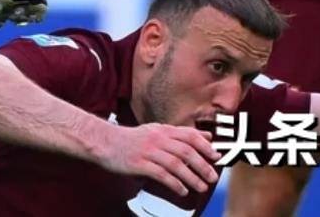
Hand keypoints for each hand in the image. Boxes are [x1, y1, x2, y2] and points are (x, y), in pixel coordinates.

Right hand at [97, 121, 219, 196]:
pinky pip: (161, 175)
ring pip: (176, 164)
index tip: (216, 156)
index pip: (189, 135)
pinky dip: (174, 184)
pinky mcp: (139, 164)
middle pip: (186, 151)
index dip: (205, 146)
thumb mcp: (156, 131)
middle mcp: (157, 139)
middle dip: (202, 165)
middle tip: (212, 177)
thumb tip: (205, 137)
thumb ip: (180, 134)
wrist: (103, 141)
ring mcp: (148, 151)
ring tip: (201, 187)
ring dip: (191, 177)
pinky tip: (182, 190)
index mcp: (162, 130)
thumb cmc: (131, 139)